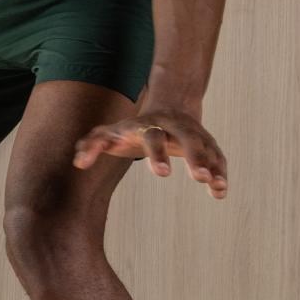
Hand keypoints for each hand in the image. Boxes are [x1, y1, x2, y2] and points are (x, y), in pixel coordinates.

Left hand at [73, 101, 227, 195]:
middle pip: (186, 138)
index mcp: (149, 125)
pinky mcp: (207, 143)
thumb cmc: (130, 128)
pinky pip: (217, 156)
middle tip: (199, 178)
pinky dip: (221, 172)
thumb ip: (92, 145)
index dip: (158, 154)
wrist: (168, 106)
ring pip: (206, 146)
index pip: (153, 137)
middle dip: (194, 157)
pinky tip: (220, 192)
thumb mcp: (110, 133)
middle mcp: (174, 127)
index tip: (163, 174)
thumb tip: (78, 163)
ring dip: (212, 165)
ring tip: (215, 186)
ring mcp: (193, 134)